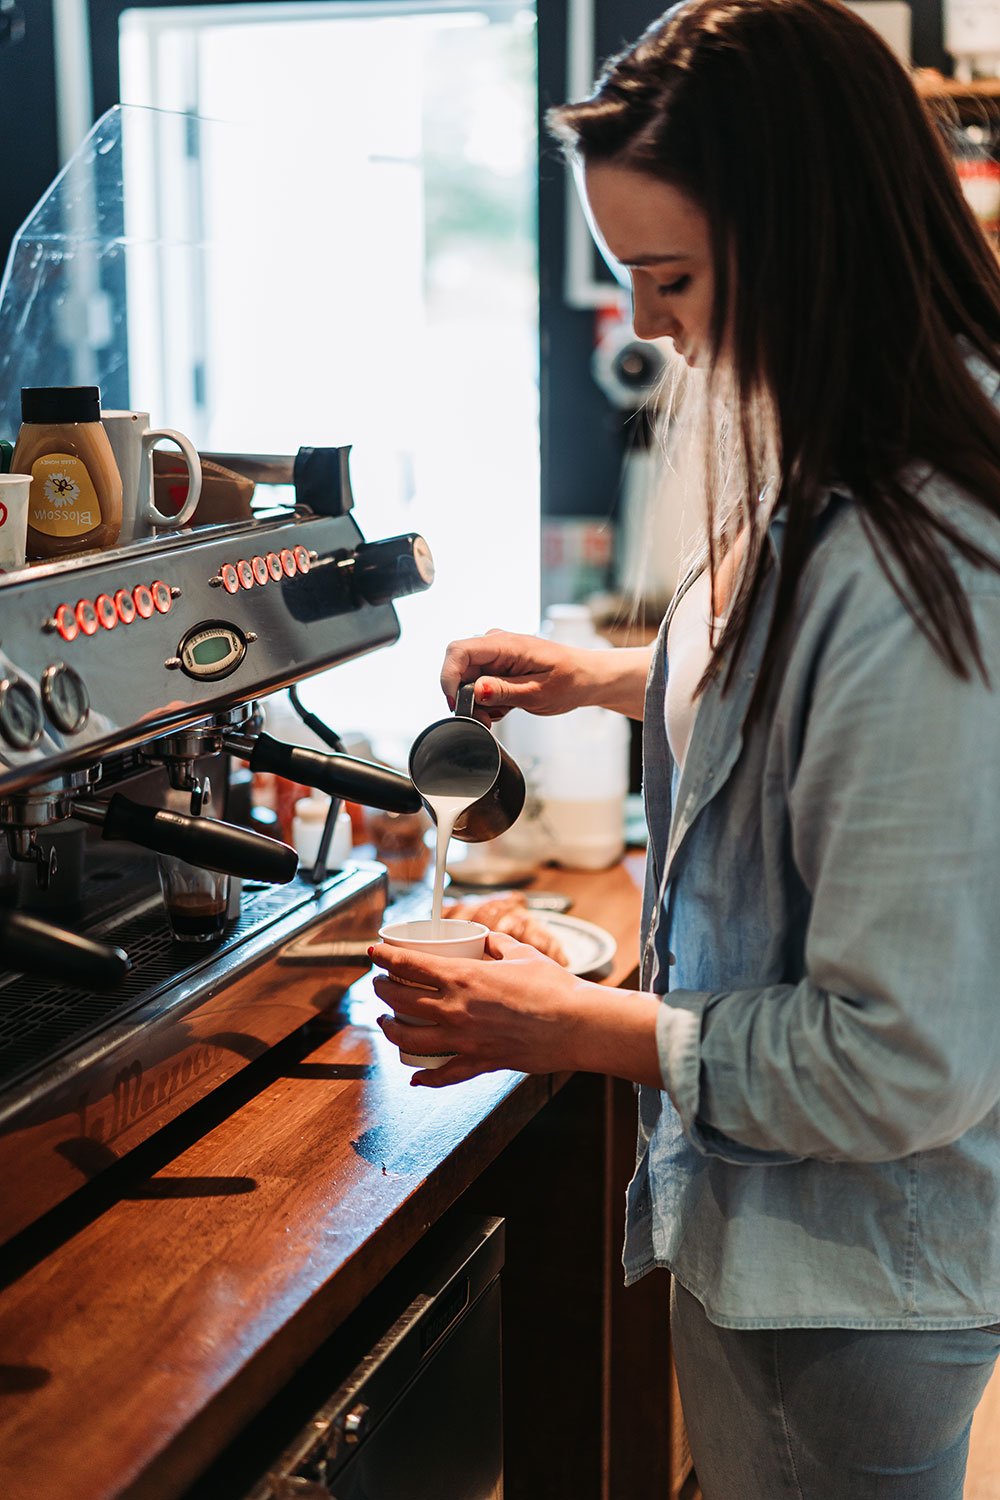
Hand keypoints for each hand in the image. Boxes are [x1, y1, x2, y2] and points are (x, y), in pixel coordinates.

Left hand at [370, 930, 595, 1085]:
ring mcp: (464, 1040)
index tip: (373, 953)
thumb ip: (497, 944)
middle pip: (400, 1000)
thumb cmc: (554, 987)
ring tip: (386, 1022)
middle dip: (382, 991)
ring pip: (409, 1039)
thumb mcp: (522, 954)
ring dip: (390, 1030)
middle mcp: (456, 1009)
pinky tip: (415, 1077)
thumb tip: (485, 938)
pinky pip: (443, 1074)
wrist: (578, 1025)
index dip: (384, 958)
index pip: (409, 965)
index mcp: (464, 977)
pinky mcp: (479, 1063)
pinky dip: (425, 1077)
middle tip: (380, 985)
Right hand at [440, 628, 652, 722]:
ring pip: (468, 680)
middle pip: (459, 668)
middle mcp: (496, 645)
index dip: (448, 677)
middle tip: (487, 718)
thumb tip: (476, 690)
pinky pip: (479, 684)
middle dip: (466, 697)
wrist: (588, 678)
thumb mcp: (538, 693)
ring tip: (504, 711)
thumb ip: (504, 691)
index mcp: (506, 644)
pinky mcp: (498, 666)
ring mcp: (496, 655)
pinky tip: (506, 706)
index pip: (458, 651)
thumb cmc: (571, 681)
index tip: (456, 703)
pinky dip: (487, 700)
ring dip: (478, 702)